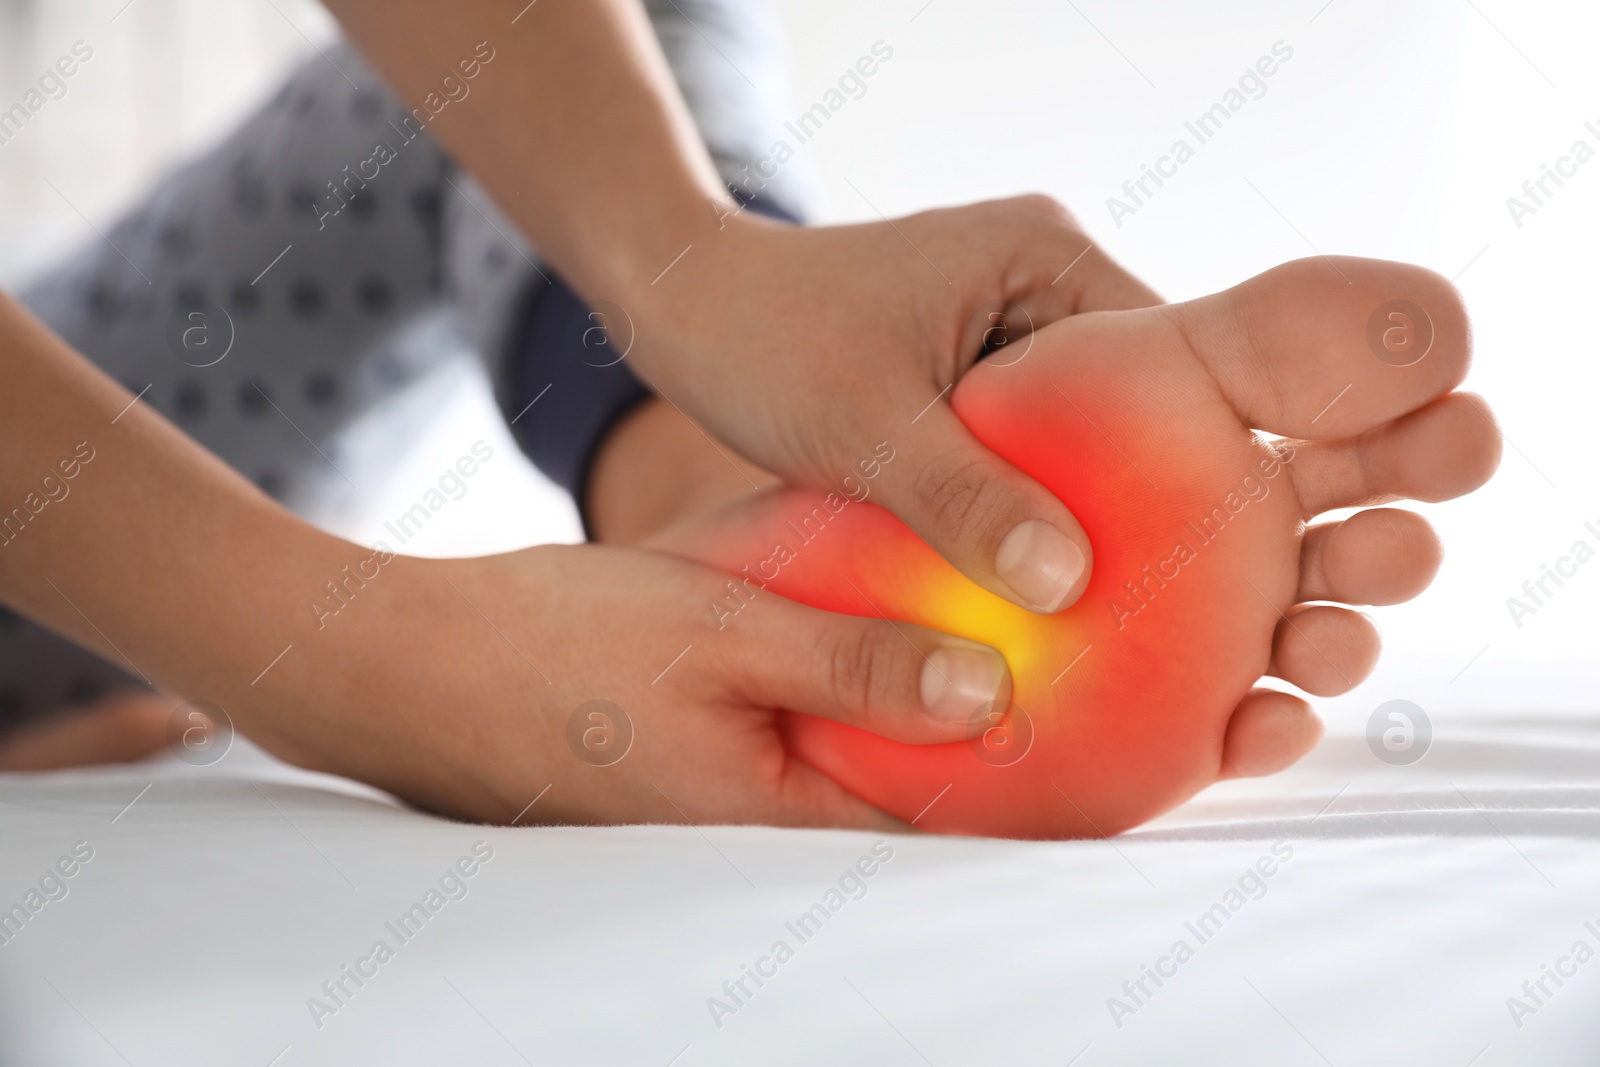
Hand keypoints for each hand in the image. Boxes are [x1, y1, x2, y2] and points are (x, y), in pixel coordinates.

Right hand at [276, 542, 1012, 826]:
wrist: (406, 663)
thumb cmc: (551, 643)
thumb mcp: (719, 628)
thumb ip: (854, 662)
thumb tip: (993, 691)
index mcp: (781, 812)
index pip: (942, 820)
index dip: (1028, 775)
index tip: (1110, 714)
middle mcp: (760, 825)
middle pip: (904, 792)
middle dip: (979, 733)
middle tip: (1061, 652)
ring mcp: (720, 801)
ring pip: (849, 760)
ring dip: (908, 705)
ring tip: (984, 631)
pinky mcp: (689, 764)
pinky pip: (792, 734)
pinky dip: (839, 688)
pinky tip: (862, 626)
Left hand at [624, 195, 1161, 614]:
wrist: (677, 301)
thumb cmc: (760, 341)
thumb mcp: (866, 427)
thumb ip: (966, 498)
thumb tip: (1071, 581)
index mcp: (1045, 256)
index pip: (1161, 359)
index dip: (1189, 453)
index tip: (1197, 552)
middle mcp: (1042, 277)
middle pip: (1127, 399)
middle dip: (1134, 489)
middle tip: (1156, 595)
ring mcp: (1006, 319)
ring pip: (1075, 426)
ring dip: (1074, 500)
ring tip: (1100, 597)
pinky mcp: (967, 360)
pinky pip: (1021, 436)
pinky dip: (1020, 494)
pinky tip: (1023, 570)